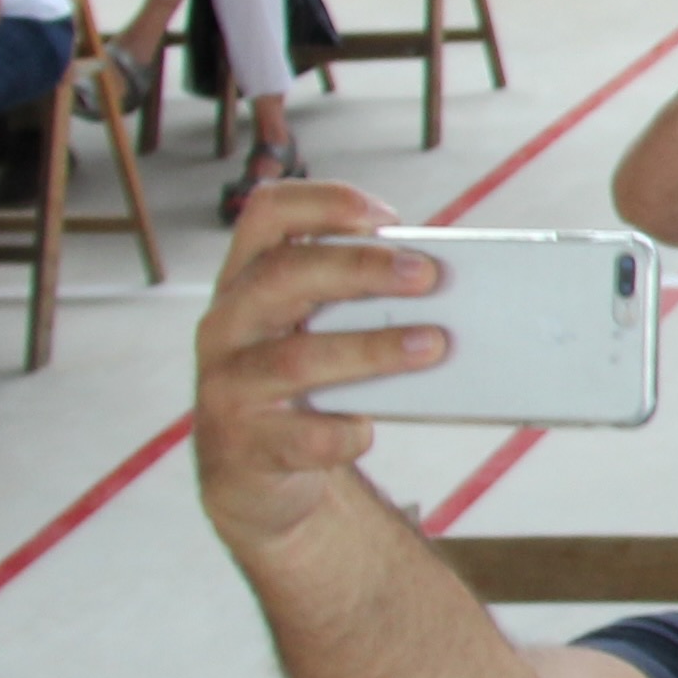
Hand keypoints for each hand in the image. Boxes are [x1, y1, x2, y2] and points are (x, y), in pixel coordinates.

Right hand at [189, 182, 439, 555]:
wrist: (252, 474)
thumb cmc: (302, 385)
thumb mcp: (315, 328)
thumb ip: (358, 298)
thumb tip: (450, 281)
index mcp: (247, 281)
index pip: (267, 214)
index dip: (323, 203)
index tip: (385, 215)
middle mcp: (226, 325)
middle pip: (282, 276)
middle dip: (360, 269)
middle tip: (428, 275)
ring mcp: (226, 385)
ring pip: (294, 358)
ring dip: (370, 349)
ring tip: (432, 345)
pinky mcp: (242, 445)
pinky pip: (300, 436)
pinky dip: (342, 432)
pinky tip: (367, 429)